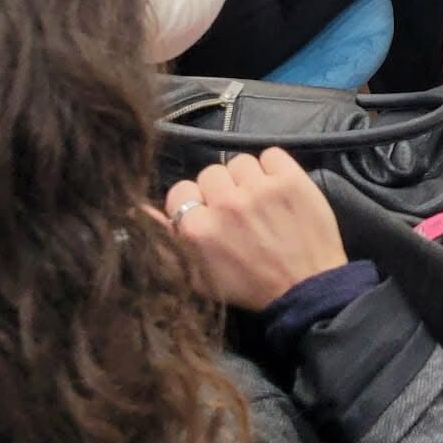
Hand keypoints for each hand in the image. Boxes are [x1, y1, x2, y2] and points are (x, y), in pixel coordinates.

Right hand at [165, 148, 347, 309]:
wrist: (307, 288)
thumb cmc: (249, 287)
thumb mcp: (196, 276)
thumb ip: (164, 242)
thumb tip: (135, 210)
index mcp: (197, 229)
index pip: (180, 190)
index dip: (195, 203)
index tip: (209, 216)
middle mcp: (224, 204)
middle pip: (211, 173)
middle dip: (221, 191)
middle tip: (238, 212)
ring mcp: (259, 188)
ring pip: (240, 162)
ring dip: (248, 179)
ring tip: (260, 201)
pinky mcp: (290, 178)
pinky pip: (271, 154)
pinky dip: (274, 168)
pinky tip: (278, 188)